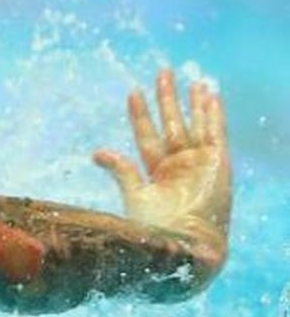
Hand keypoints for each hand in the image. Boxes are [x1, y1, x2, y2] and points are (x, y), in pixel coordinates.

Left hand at [92, 69, 231, 254]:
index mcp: (156, 173)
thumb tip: (96, 152)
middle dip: (167, 98)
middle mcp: (178, 165)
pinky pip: (216, 132)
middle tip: (163, 71)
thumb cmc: (157, 228)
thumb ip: (121, 171)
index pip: (146, 135)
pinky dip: (214, 113)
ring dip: (194, 102)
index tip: (132, 92)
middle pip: (172, 123)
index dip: (140, 114)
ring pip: (195, 124)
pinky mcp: (219, 163)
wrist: (186, 245)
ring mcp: (199, 162)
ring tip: (192, 78)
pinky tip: (211, 94)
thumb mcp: (135, 195)